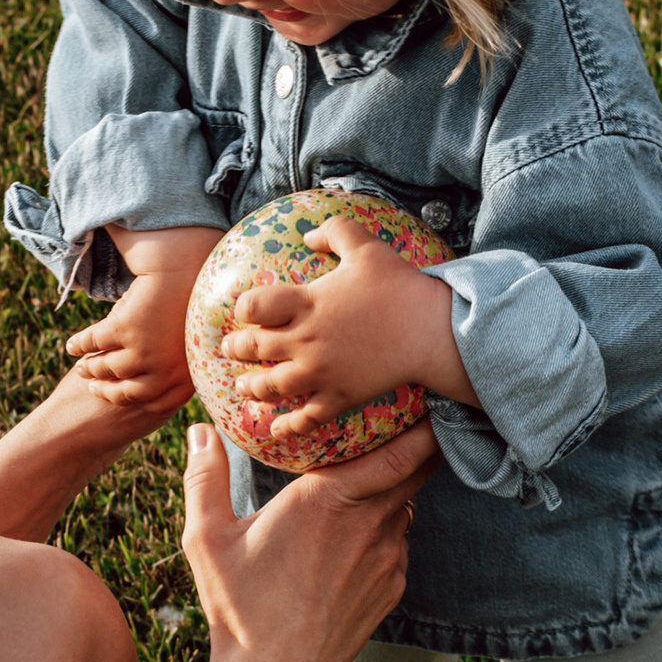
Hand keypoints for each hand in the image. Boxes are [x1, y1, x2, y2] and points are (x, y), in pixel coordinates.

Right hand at [63, 224, 222, 417]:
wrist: (185, 267)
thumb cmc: (190, 304)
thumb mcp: (192, 344)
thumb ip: (179, 367)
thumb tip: (159, 388)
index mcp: (187, 375)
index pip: (156, 403)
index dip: (133, 400)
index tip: (117, 396)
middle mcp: (166, 369)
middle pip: (127, 392)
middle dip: (106, 391)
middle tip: (92, 388)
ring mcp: (144, 352)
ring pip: (107, 368)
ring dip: (90, 369)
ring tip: (82, 368)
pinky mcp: (123, 330)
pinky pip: (94, 342)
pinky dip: (79, 345)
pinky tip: (71, 346)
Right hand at [100, 420, 439, 661]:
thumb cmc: (240, 609)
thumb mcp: (206, 539)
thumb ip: (205, 478)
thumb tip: (200, 432)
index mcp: (327, 499)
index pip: (400, 446)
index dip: (420, 417)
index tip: (419, 391)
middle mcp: (369, 523)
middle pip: (419, 465)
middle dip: (418, 436)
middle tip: (410, 408)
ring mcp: (388, 556)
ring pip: (407, 501)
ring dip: (397, 482)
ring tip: (377, 464)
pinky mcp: (393, 584)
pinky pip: (399, 538)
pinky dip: (387, 523)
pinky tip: (358, 527)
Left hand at [219, 217, 474, 432]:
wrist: (432, 330)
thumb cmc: (400, 285)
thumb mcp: (365, 245)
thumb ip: (334, 231)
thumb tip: (307, 235)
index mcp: (306, 303)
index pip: (254, 306)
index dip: (245, 307)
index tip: (246, 310)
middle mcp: (305, 340)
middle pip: (254, 347)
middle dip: (236, 348)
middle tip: (229, 349)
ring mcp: (321, 373)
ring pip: (272, 386)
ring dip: (251, 387)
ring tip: (242, 387)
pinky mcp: (340, 397)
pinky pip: (307, 417)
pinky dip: (287, 426)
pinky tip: (275, 430)